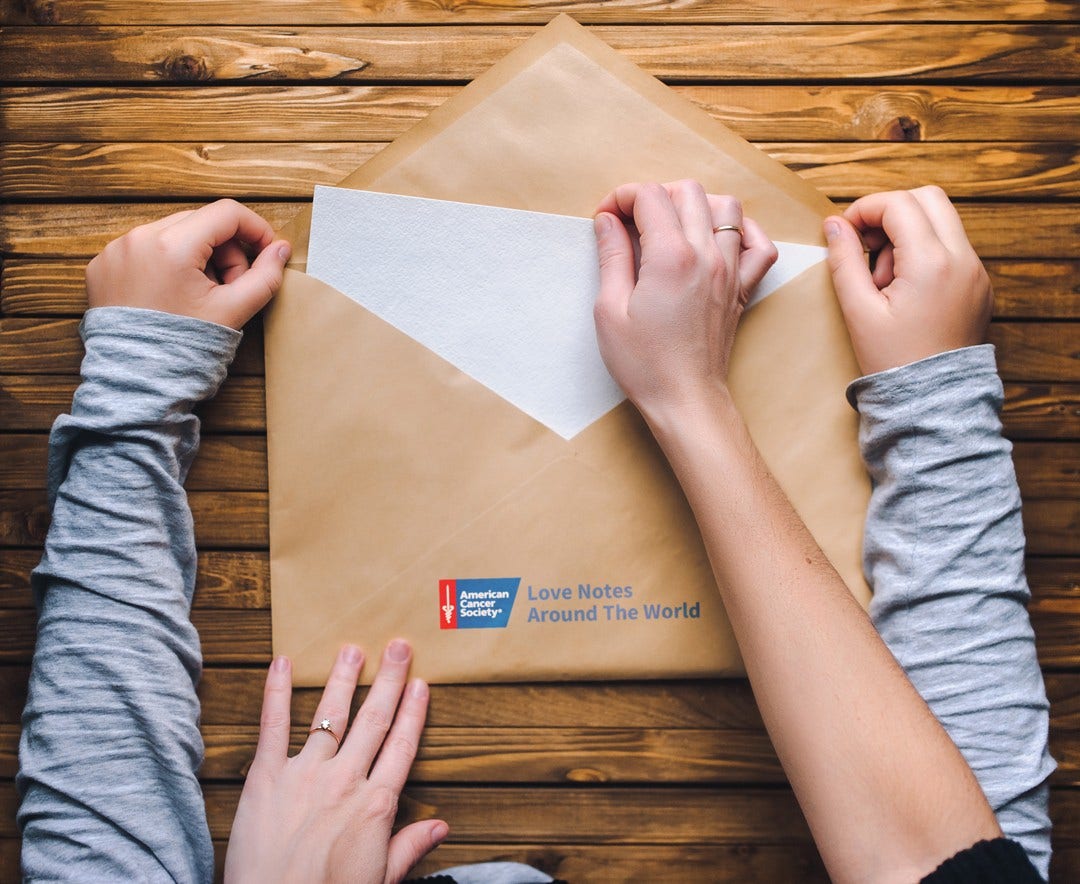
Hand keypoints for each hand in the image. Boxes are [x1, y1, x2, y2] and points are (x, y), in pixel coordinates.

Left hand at [85, 199, 290, 329]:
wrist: (135, 382)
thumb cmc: (183, 349)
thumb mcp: (234, 310)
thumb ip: (266, 276)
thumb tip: (281, 249)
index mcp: (172, 246)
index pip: (226, 213)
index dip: (255, 229)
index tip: (266, 251)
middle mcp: (139, 238)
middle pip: (201, 223)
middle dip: (225, 251)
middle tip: (231, 286)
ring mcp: (116, 250)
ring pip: (173, 234)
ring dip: (196, 257)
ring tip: (199, 296)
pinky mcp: (103, 264)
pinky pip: (145, 248)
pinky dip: (165, 264)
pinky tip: (171, 297)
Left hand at [224, 642, 446, 883]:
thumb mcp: (378, 880)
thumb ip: (408, 847)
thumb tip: (442, 826)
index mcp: (375, 805)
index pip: (402, 746)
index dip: (414, 712)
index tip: (422, 684)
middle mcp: (345, 781)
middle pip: (374, 720)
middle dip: (389, 680)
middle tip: (399, 646)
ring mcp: (305, 775)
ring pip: (331, 715)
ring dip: (344, 679)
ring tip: (352, 650)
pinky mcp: (266, 777)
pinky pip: (273, 726)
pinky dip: (276, 692)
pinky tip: (283, 663)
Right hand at [592, 180, 776, 422]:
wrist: (685, 400)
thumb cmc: (645, 364)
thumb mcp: (610, 310)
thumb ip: (611, 257)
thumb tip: (607, 221)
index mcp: (670, 257)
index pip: (649, 196)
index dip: (621, 198)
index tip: (606, 218)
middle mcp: (706, 255)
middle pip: (687, 191)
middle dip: (654, 195)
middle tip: (632, 221)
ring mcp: (730, 270)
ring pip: (725, 206)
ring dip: (695, 205)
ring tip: (671, 225)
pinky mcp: (741, 288)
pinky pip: (758, 244)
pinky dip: (742, 231)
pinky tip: (717, 239)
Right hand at [825, 185, 992, 375]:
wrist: (933, 402)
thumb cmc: (894, 361)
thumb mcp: (858, 310)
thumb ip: (844, 260)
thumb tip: (834, 226)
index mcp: (932, 263)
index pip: (898, 205)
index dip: (865, 210)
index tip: (844, 233)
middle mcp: (963, 259)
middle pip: (927, 198)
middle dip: (890, 213)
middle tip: (866, 246)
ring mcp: (976, 271)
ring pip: (941, 220)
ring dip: (907, 233)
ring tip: (885, 279)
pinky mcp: (978, 284)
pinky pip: (951, 247)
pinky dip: (924, 252)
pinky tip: (904, 290)